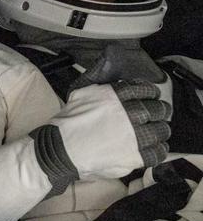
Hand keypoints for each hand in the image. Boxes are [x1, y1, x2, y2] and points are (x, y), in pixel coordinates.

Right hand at [37, 75, 170, 185]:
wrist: (60, 150)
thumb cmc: (68, 124)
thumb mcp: (80, 93)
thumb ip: (98, 81)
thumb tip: (107, 64)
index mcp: (116, 96)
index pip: (146, 90)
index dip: (150, 94)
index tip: (150, 98)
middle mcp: (128, 114)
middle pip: (158, 110)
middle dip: (158, 112)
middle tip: (153, 116)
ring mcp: (134, 136)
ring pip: (161, 130)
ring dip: (159, 131)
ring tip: (152, 133)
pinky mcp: (134, 156)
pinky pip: (158, 152)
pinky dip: (157, 149)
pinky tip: (151, 148)